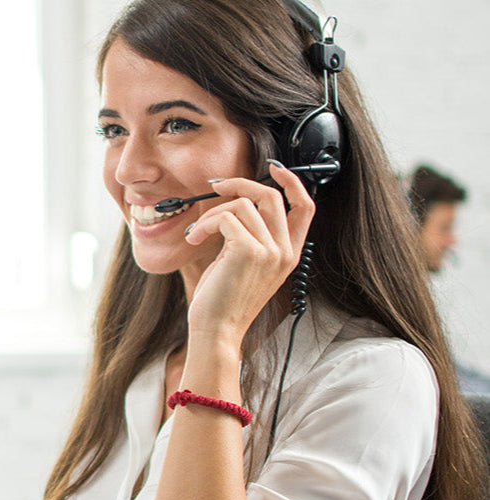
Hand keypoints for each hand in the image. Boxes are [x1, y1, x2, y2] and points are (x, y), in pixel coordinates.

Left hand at [183, 162, 314, 343]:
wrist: (217, 330)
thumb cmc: (224, 301)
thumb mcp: (246, 265)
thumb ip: (252, 237)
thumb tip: (237, 204)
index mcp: (289, 254)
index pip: (305, 207)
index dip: (293, 182)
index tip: (274, 169)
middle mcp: (285, 251)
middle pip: (271, 196)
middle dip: (240, 183)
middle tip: (216, 186)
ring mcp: (270, 251)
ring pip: (242, 205)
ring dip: (211, 214)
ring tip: (197, 234)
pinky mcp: (248, 251)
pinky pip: (224, 218)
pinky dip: (204, 225)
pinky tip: (194, 240)